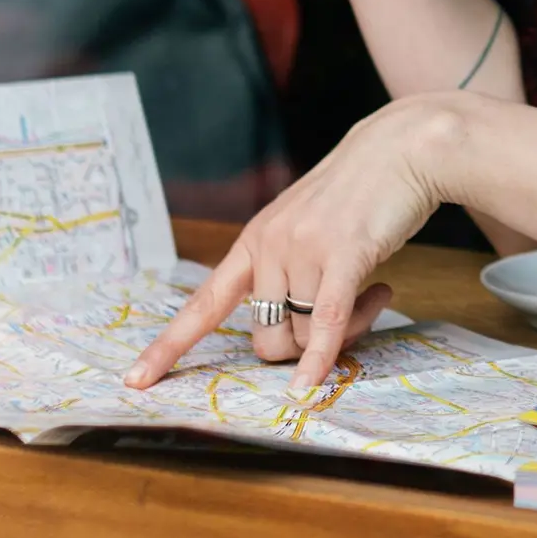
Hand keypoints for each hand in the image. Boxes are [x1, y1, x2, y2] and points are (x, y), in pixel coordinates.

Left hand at [125, 96, 470, 398]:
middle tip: (348, 320)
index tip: (135, 380)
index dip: (170, 345)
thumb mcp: (307, 229)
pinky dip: (319, 361)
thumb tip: (290, 338)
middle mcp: (270, 245)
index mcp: (254, 240)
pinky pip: (325, 323)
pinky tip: (311, 389)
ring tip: (376, 294)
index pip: (203, 304)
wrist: (401, 148)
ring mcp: (303, 248)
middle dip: (302, 348)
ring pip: (304, 334)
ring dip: (342, 335)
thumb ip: (289, 273)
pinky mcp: (343, 254)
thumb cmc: (360, 194)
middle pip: (267, 338)